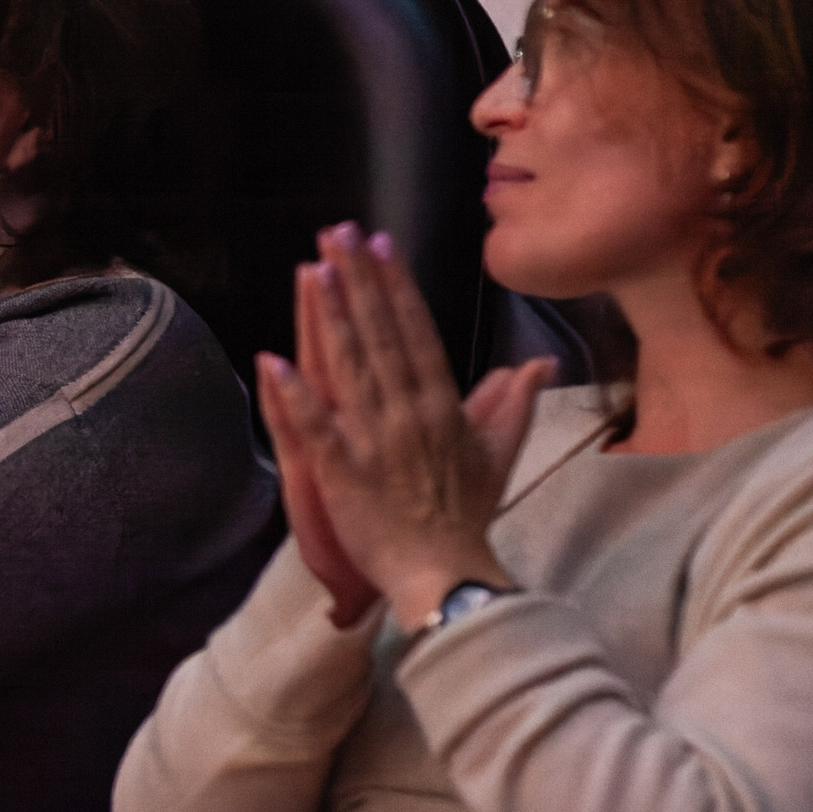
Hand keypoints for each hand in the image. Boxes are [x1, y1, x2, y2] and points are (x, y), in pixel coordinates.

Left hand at [256, 225, 552, 630]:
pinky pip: (318, 427)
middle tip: (336, 234)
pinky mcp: (343, 473)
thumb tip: (539, 363)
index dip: (395, 286)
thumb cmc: (467, 517)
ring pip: (351, 368)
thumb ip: (514, 404)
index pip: (416, 333)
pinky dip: (296, 395)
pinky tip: (274, 360)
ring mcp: (375, 442)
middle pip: (380, 336)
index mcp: (442, 406)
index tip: (379, 245)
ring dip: (331, 318)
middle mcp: (409, 414)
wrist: (447, 577)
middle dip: (357, 282)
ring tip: (313, 270)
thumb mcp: (498, 455)